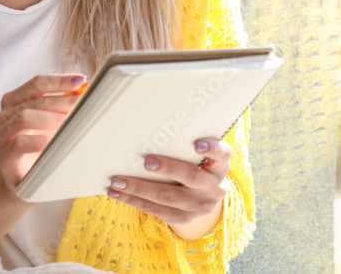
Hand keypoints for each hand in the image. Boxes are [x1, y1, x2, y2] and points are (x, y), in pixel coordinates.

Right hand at [0, 73, 85, 201]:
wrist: (23, 185)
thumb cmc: (39, 150)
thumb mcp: (49, 125)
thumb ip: (61, 106)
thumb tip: (86, 89)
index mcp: (14, 101)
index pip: (37, 84)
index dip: (59, 81)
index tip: (81, 80)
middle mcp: (3, 115)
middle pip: (35, 101)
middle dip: (62, 101)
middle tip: (84, 104)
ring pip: (24, 118)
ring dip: (51, 119)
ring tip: (71, 123)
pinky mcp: (3, 157)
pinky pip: (19, 144)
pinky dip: (38, 141)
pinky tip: (51, 142)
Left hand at [106, 137, 230, 239]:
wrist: (206, 196)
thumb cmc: (197, 165)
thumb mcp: (202, 154)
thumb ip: (186, 143)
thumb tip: (152, 123)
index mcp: (220, 165)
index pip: (222, 154)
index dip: (211, 149)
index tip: (197, 143)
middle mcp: (213, 187)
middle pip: (191, 177)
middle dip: (167, 168)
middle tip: (146, 161)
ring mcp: (200, 206)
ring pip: (167, 197)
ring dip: (139, 188)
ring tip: (118, 181)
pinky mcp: (184, 218)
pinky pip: (157, 210)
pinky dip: (135, 200)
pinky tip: (118, 193)